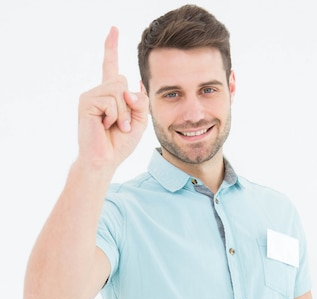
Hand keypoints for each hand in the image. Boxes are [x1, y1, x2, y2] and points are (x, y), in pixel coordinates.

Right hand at [77, 27, 148, 169]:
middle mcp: (99, 91)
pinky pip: (111, 100)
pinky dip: (114, 116)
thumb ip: (140, 101)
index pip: (111, 66)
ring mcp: (91, 95)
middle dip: (129, 106)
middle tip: (122, 125)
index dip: (112, 48)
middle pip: (122, 80)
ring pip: (118, 89)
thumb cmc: (120, 143)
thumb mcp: (140, 121)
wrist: (105, 160)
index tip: (113, 29)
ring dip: (123, 113)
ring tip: (114, 126)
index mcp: (110, 94)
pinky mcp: (86, 101)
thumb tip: (132, 85)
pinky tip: (106, 126)